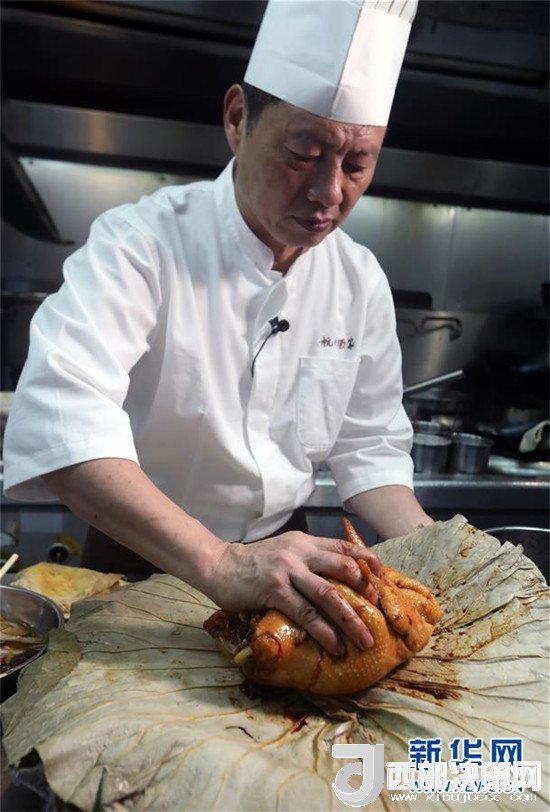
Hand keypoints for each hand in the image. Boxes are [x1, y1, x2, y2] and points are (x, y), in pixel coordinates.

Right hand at [207, 531, 382, 655]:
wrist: (219, 564)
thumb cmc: (253, 562)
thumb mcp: (284, 550)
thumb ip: (308, 557)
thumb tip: (337, 576)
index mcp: (305, 542)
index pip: (344, 547)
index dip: (368, 562)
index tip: (384, 578)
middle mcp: (300, 552)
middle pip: (344, 568)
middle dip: (366, 591)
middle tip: (380, 611)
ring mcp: (287, 571)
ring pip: (329, 595)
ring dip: (350, 619)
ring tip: (365, 639)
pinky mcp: (274, 591)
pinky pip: (305, 614)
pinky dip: (324, 632)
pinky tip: (335, 646)